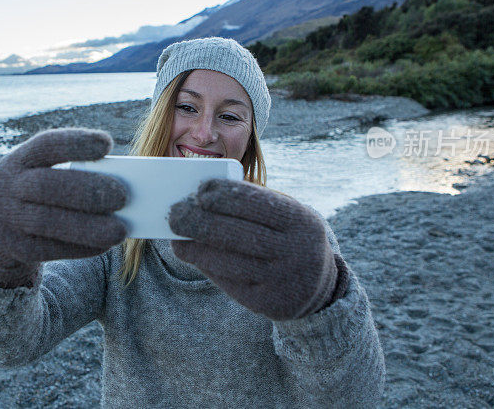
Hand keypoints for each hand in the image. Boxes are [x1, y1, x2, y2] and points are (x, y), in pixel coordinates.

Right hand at [0, 128, 128, 287]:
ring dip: (88, 226)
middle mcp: (6, 186)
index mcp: (19, 160)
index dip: (75, 144)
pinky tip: (104, 245)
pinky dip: (80, 247)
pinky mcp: (13, 248)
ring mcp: (5, 218)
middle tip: (123, 196)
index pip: (46, 145)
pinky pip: (48, 249)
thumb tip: (119, 188)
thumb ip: (72, 177)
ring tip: (120, 230)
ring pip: (47, 221)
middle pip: (46, 185)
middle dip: (88, 190)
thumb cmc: (37, 197)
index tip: (107, 144)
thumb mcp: (42, 177)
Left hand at [169, 179, 338, 320]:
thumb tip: (201, 199)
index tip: (198, 190)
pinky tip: (193, 255)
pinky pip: (229, 283)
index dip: (223, 195)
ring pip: (228, 261)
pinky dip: (207, 267)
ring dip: (196, 247)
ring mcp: (283, 280)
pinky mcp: (268, 303)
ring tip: (176, 237)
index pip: (255, 202)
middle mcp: (296, 251)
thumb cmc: (289, 237)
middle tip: (175, 213)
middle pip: (236, 233)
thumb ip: (253, 204)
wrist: (318, 285)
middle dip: (199, 221)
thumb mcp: (286, 216)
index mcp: (302, 220)